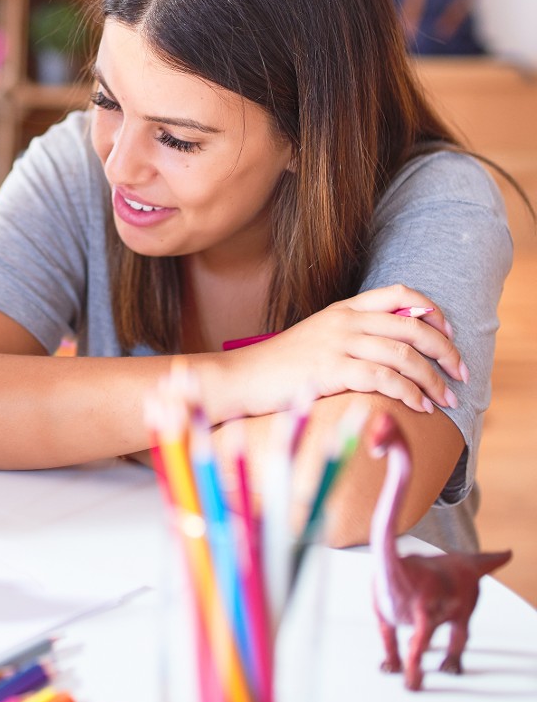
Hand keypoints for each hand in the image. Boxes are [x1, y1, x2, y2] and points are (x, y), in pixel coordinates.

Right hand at [226, 284, 465, 418]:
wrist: (241, 377)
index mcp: (343, 309)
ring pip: (403, 356)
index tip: (449, 332)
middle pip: (412, 328)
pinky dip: (409, 394)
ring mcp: (337, 344)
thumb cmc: (279, 366)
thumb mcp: (319, 339)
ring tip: (445, 400)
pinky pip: (384, 379)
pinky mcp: (331, 371)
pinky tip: (418, 407)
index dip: (431, 311)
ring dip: (433, 380)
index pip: (399, 294)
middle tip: (461, 374)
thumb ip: (352, 336)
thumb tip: (395, 349)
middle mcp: (344, 321)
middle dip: (445, 351)